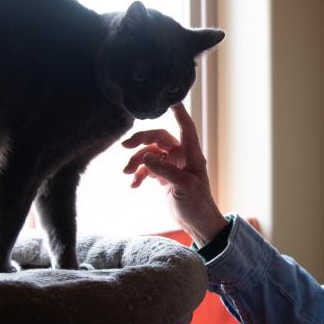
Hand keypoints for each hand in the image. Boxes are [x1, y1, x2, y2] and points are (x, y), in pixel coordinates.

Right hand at [122, 104, 227, 245]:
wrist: (197, 224)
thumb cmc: (198, 203)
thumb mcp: (184, 186)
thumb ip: (165, 170)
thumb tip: (145, 157)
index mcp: (191, 154)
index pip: (185, 126)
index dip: (178, 112)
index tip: (169, 99)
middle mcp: (181, 156)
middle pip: (158, 138)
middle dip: (141, 140)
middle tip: (125, 146)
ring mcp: (171, 166)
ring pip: (149, 154)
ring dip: (136, 161)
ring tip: (126, 174)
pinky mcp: (163, 178)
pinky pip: (147, 169)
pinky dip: (138, 175)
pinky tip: (133, 185)